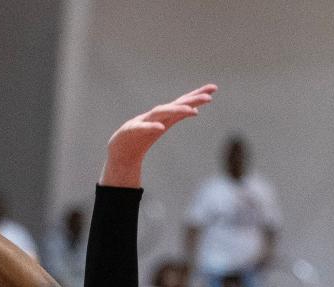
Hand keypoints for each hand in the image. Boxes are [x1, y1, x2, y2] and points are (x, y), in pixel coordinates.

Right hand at [102, 85, 216, 186]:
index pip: (183, 102)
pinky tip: (160, 127)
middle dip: (191, 100)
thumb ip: (177, 117)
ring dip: (175, 111)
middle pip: (176, 104)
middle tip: (209, 97)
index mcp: (164, 115)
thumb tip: (195, 111)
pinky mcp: (132, 130)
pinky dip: (151, 126)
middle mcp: (155, 115)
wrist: (120, 150)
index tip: (213, 89)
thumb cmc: (141, 137)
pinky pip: (143, 128)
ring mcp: (143, 121)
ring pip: (161, 113)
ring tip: (190, 111)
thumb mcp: (162, 126)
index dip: (198, 95)